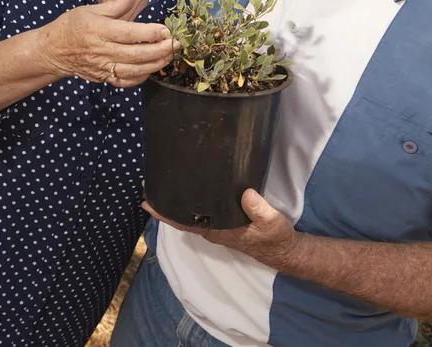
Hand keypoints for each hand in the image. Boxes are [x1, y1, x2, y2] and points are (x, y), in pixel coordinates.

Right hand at [35, 0, 178, 87]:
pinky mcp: (103, 78)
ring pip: (134, 70)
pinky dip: (141, 77)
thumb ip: (116, 4)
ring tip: (169, 56)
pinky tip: (151, 68)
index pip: (129, 33)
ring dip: (155, 64)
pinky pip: (125, 82)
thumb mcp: (91, 9)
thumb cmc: (72, 26)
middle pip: (136, 54)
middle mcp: (102, 50)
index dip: (150, 32)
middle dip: (159, 50)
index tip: (166, 30)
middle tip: (176, 44)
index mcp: (99, 30)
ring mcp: (103, 67)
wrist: (53, 51)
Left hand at [142, 189, 302, 269]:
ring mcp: (216, 226)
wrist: (284, 249)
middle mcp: (212, 229)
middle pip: (180, 217)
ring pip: (188, 214)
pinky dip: (187, 202)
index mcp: (218, 231)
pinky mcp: (223, 220)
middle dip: (163, 203)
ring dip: (174, 202)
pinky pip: (199, 211)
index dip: (164, 214)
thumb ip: (259, 209)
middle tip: (148, 184)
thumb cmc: (275, 237)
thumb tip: (246, 194)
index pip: (183, 223)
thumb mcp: (271, 222)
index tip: (147, 202)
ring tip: (160, 182)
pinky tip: (184, 189)